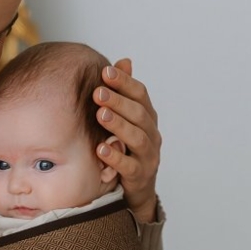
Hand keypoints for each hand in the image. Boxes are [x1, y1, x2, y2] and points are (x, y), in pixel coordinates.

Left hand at [93, 59, 161, 222]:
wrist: (138, 189)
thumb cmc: (128, 148)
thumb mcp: (127, 120)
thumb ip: (125, 93)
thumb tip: (124, 61)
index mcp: (148, 118)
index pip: (140, 95)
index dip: (125, 82)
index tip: (106, 71)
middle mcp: (152, 134)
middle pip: (139, 114)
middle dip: (119, 102)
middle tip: (98, 92)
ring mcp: (148, 156)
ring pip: (137, 138)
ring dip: (118, 125)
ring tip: (100, 115)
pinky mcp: (140, 176)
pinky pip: (129, 166)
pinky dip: (116, 157)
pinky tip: (101, 148)